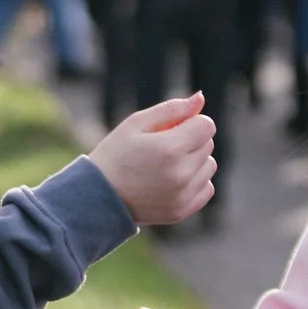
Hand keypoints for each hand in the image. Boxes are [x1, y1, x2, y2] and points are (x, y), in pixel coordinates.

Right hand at [88, 94, 216, 226]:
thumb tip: (200, 98)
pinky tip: (172, 180)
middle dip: (190, 140)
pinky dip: (195, 182)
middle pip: (208, 144)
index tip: (173, 127)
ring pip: (209, 166)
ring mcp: (183, 195)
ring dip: (195, 161)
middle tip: (162, 146)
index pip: (206, 125)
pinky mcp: (182, 210)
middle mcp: (181, 173)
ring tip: (167, 164)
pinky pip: (207, 188)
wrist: (98, 196)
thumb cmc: (116, 154)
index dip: (191, 121)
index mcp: (170, 148)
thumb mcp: (136, 124)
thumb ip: (171, 109)